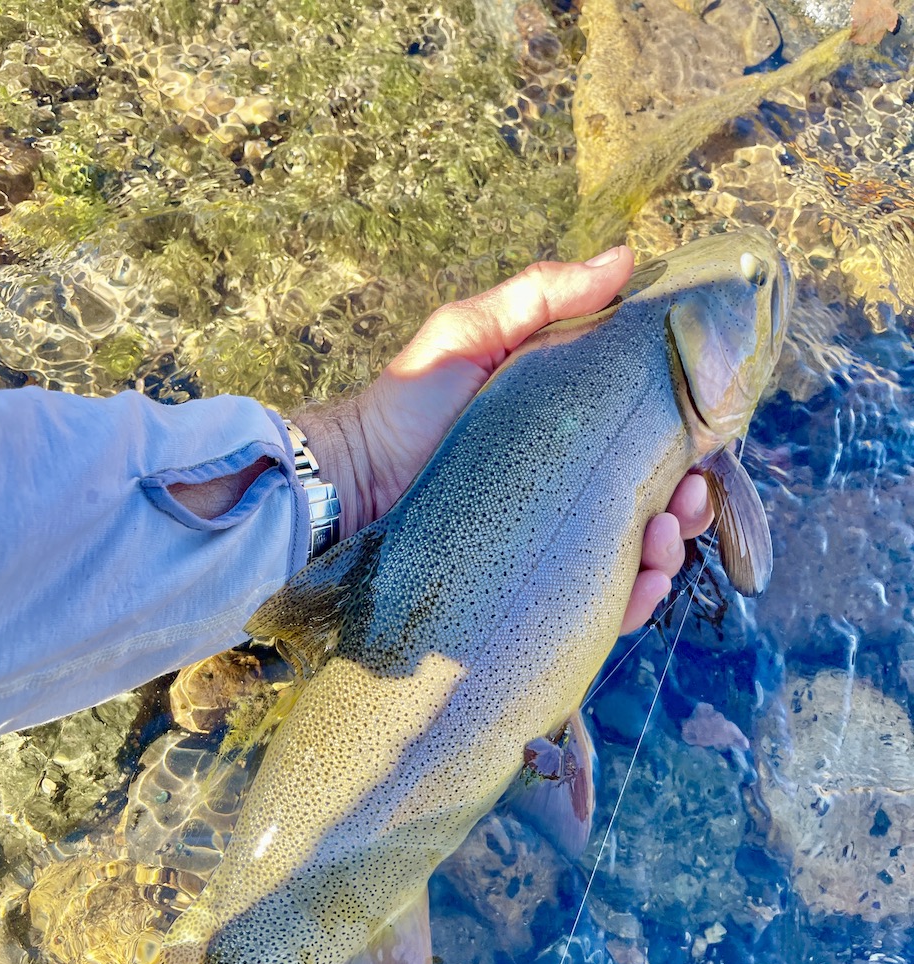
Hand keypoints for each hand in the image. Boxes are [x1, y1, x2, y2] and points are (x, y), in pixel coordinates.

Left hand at [298, 250, 712, 633]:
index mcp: (576, 426)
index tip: (708, 435)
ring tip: (663, 536)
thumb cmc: (414, 400)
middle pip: (661, 498)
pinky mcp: (538, 583)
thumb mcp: (473, 332)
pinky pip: (604, 600)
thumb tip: (625, 257)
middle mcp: (575, 484)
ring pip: (643, 552)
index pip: (653, 433)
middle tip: (689, 499)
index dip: (691, 436)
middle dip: (692, 501)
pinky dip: (638, 596)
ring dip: (672, 547)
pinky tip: (642, 581)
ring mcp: (559, 536)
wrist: (359, 479)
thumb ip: (543, 296)